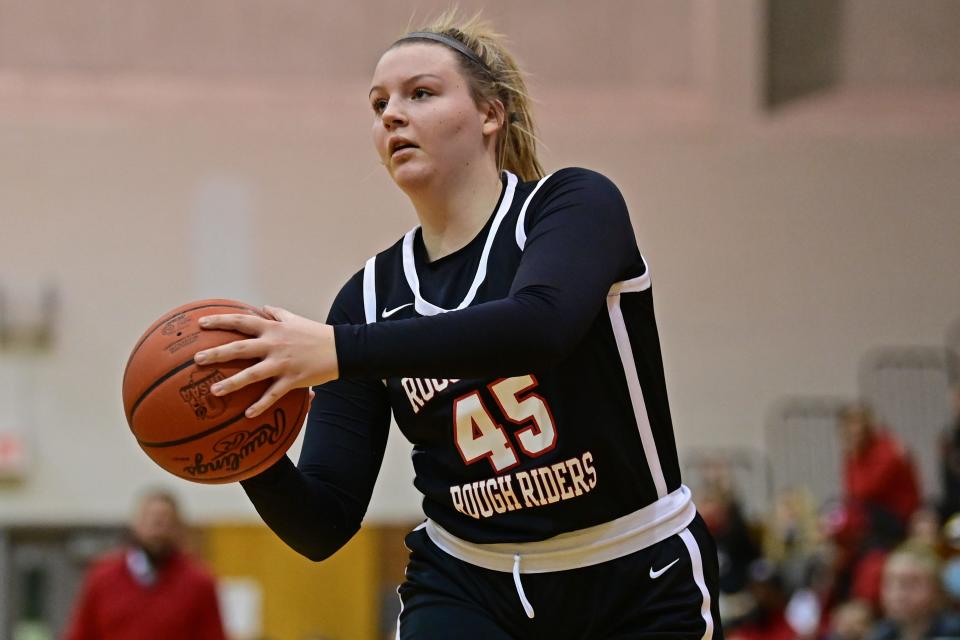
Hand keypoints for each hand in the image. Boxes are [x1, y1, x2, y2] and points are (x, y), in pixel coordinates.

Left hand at [193, 306, 337, 417]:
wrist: (341, 348)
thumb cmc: (316, 333)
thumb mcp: (295, 319)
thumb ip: (277, 313)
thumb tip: (263, 308)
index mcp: (272, 328)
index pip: (241, 321)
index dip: (220, 321)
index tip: (201, 323)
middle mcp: (273, 344)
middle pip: (239, 348)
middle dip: (216, 353)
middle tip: (198, 359)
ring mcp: (282, 363)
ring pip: (252, 374)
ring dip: (231, 383)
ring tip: (213, 391)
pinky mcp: (292, 379)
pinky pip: (273, 394)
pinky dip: (260, 404)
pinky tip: (248, 414)